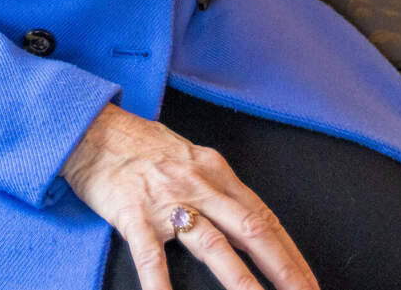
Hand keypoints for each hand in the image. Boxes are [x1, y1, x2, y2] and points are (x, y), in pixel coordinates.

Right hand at [60, 104, 318, 289]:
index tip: (309, 282)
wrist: (90, 127)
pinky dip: (161, 283)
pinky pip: (151, 255)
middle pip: (253, 231)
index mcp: (216, 172)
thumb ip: (218, 190)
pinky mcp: (133, 213)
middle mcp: (199, 186)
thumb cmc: (138, 145)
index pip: (265, 218)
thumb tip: (250, 222)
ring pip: (213, 244)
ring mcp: (166, 200)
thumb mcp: (189, 158)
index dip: (291, 254)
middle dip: (284, 270)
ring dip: (241, 281)